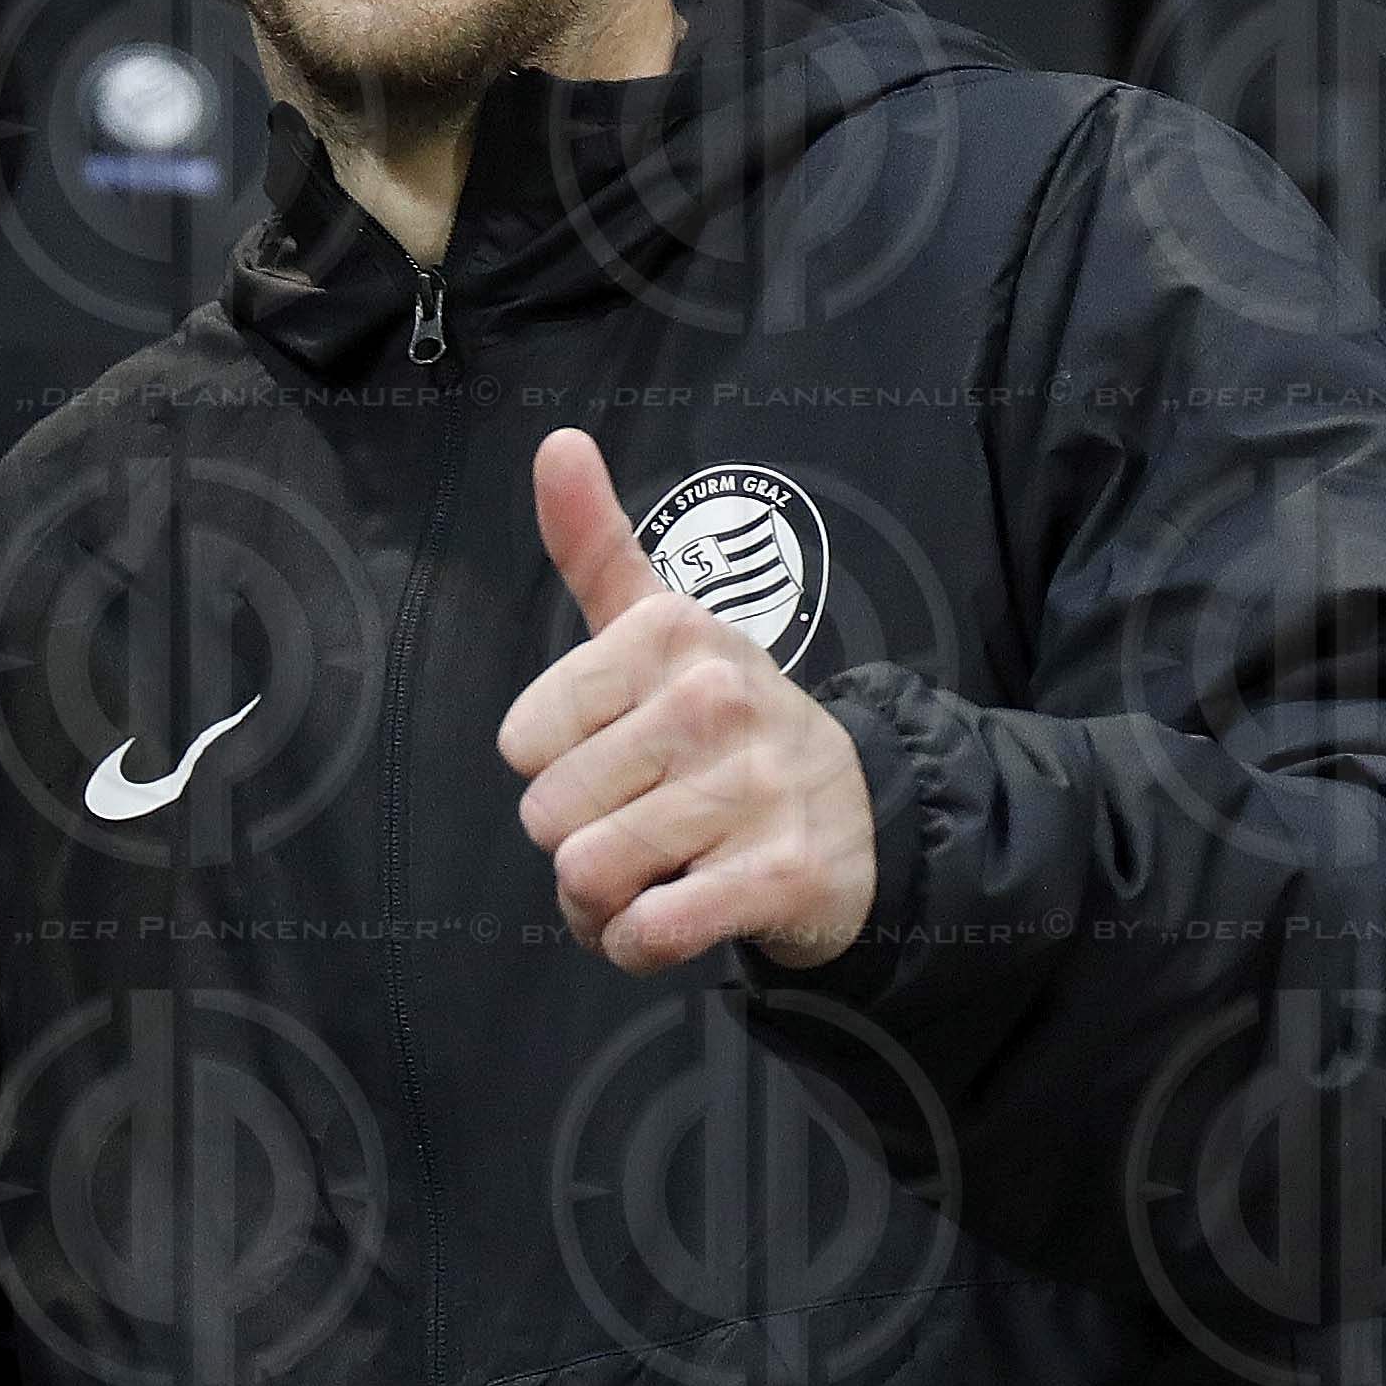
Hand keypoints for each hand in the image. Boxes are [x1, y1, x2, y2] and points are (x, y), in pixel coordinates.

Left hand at [496, 430, 876, 976]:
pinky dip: (638, 944)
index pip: (522, 740)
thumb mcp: (660, 624)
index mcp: (670, 635)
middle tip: (638, 825)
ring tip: (655, 874)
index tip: (614, 757)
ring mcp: (754, 788)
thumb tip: (554, 441)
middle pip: (547, 815)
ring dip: (602, 903)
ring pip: (590, 875)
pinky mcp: (782, 876)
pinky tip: (674, 919)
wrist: (863, 813)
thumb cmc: (725, 722)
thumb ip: (595, 544)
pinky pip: (649, 930)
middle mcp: (713, 700)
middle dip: (576, 843)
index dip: (553, 769)